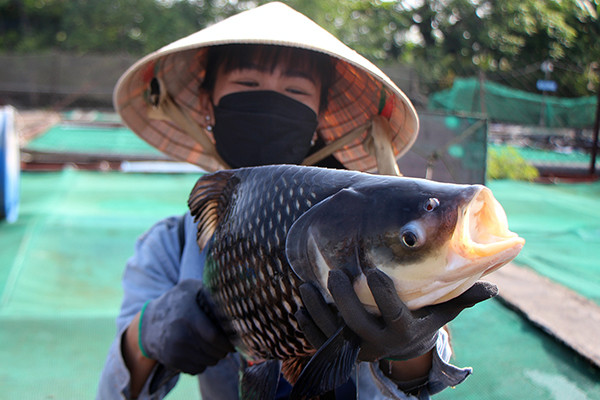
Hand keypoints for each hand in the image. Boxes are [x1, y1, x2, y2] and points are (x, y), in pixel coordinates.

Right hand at [140, 279, 233, 373]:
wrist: (148, 323)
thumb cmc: (175, 302)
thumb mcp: (189, 288)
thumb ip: (209, 290)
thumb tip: (232, 292)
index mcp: (188, 316)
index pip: (214, 337)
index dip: (228, 342)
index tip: (235, 340)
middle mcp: (181, 336)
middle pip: (214, 352)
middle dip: (224, 349)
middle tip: (227, 343)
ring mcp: (175, 351)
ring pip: (208, 362)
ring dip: (215, 356)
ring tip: (213, 345)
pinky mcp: (172, 362)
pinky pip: (198, 369)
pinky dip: (203, 363)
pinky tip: (200, 351)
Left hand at [296, 269, 496, 361]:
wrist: (400, 347)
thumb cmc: (421, 319)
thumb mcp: (441, 311)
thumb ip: (460, 298)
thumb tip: (493, 288)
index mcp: (404, 332)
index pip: (394, 315)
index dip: (384, 295)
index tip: (374, 273)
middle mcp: (379, 343)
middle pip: (357, 324)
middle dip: (343, 299)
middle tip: (335, 273)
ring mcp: (356, 347)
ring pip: (332, 331)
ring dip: (317, 309)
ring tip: (308, 284)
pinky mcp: (339, 349)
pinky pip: (319, 340)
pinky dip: (308, 325)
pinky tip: (301, 304)